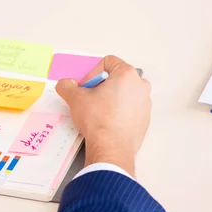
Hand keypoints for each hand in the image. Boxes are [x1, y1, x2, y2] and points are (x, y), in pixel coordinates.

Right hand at [56, 55, 150, 176]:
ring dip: (109, 98)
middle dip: (101, 86)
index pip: (107, 62)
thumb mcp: (75, 98)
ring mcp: (145, 103)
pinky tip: (106, 122)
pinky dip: (117, 111)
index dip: (92, 73)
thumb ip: (67, 85)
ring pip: (123, 93)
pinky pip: (129, 108)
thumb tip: (66, 84)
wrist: (111, 148)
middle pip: (116, 78)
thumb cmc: (98, 119)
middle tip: (89, 99)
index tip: (85, 87)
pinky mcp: (145, 119)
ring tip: (96, 112)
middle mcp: (141, 86)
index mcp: (127, 74)